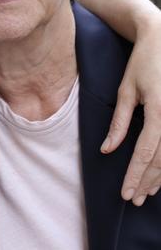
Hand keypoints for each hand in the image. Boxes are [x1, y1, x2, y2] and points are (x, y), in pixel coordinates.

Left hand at [101, 19, 160, 204]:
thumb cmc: (142, 64)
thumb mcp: (126, 91)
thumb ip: (119, 123)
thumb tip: (107, 150)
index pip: (146, 152)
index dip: (135, 174)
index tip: (125, 192)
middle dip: (147, 181)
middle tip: (132, 199)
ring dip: (159, 177)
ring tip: (145, 193)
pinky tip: (159, 175)